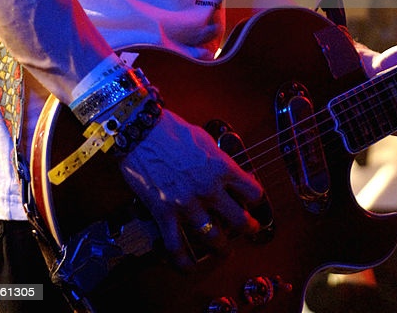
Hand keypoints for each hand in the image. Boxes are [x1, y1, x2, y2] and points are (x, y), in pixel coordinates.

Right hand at [118, 109, 263, 269]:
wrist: (140, 132)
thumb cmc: (172, 130)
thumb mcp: (204, 139)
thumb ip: (217, 159)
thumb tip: (226, 170)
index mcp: (221, 167)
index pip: (252, 192)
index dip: (256, 198)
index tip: (254, 201)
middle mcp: (208, 188)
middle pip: (239, 220)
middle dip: (248, 228)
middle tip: (249, 230)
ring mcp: (187, 204)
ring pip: (213, 238)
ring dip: (221, 248)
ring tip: (224, 250)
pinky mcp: (165, 214)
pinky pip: (177, 246)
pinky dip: (184, 262)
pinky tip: (189, 267)